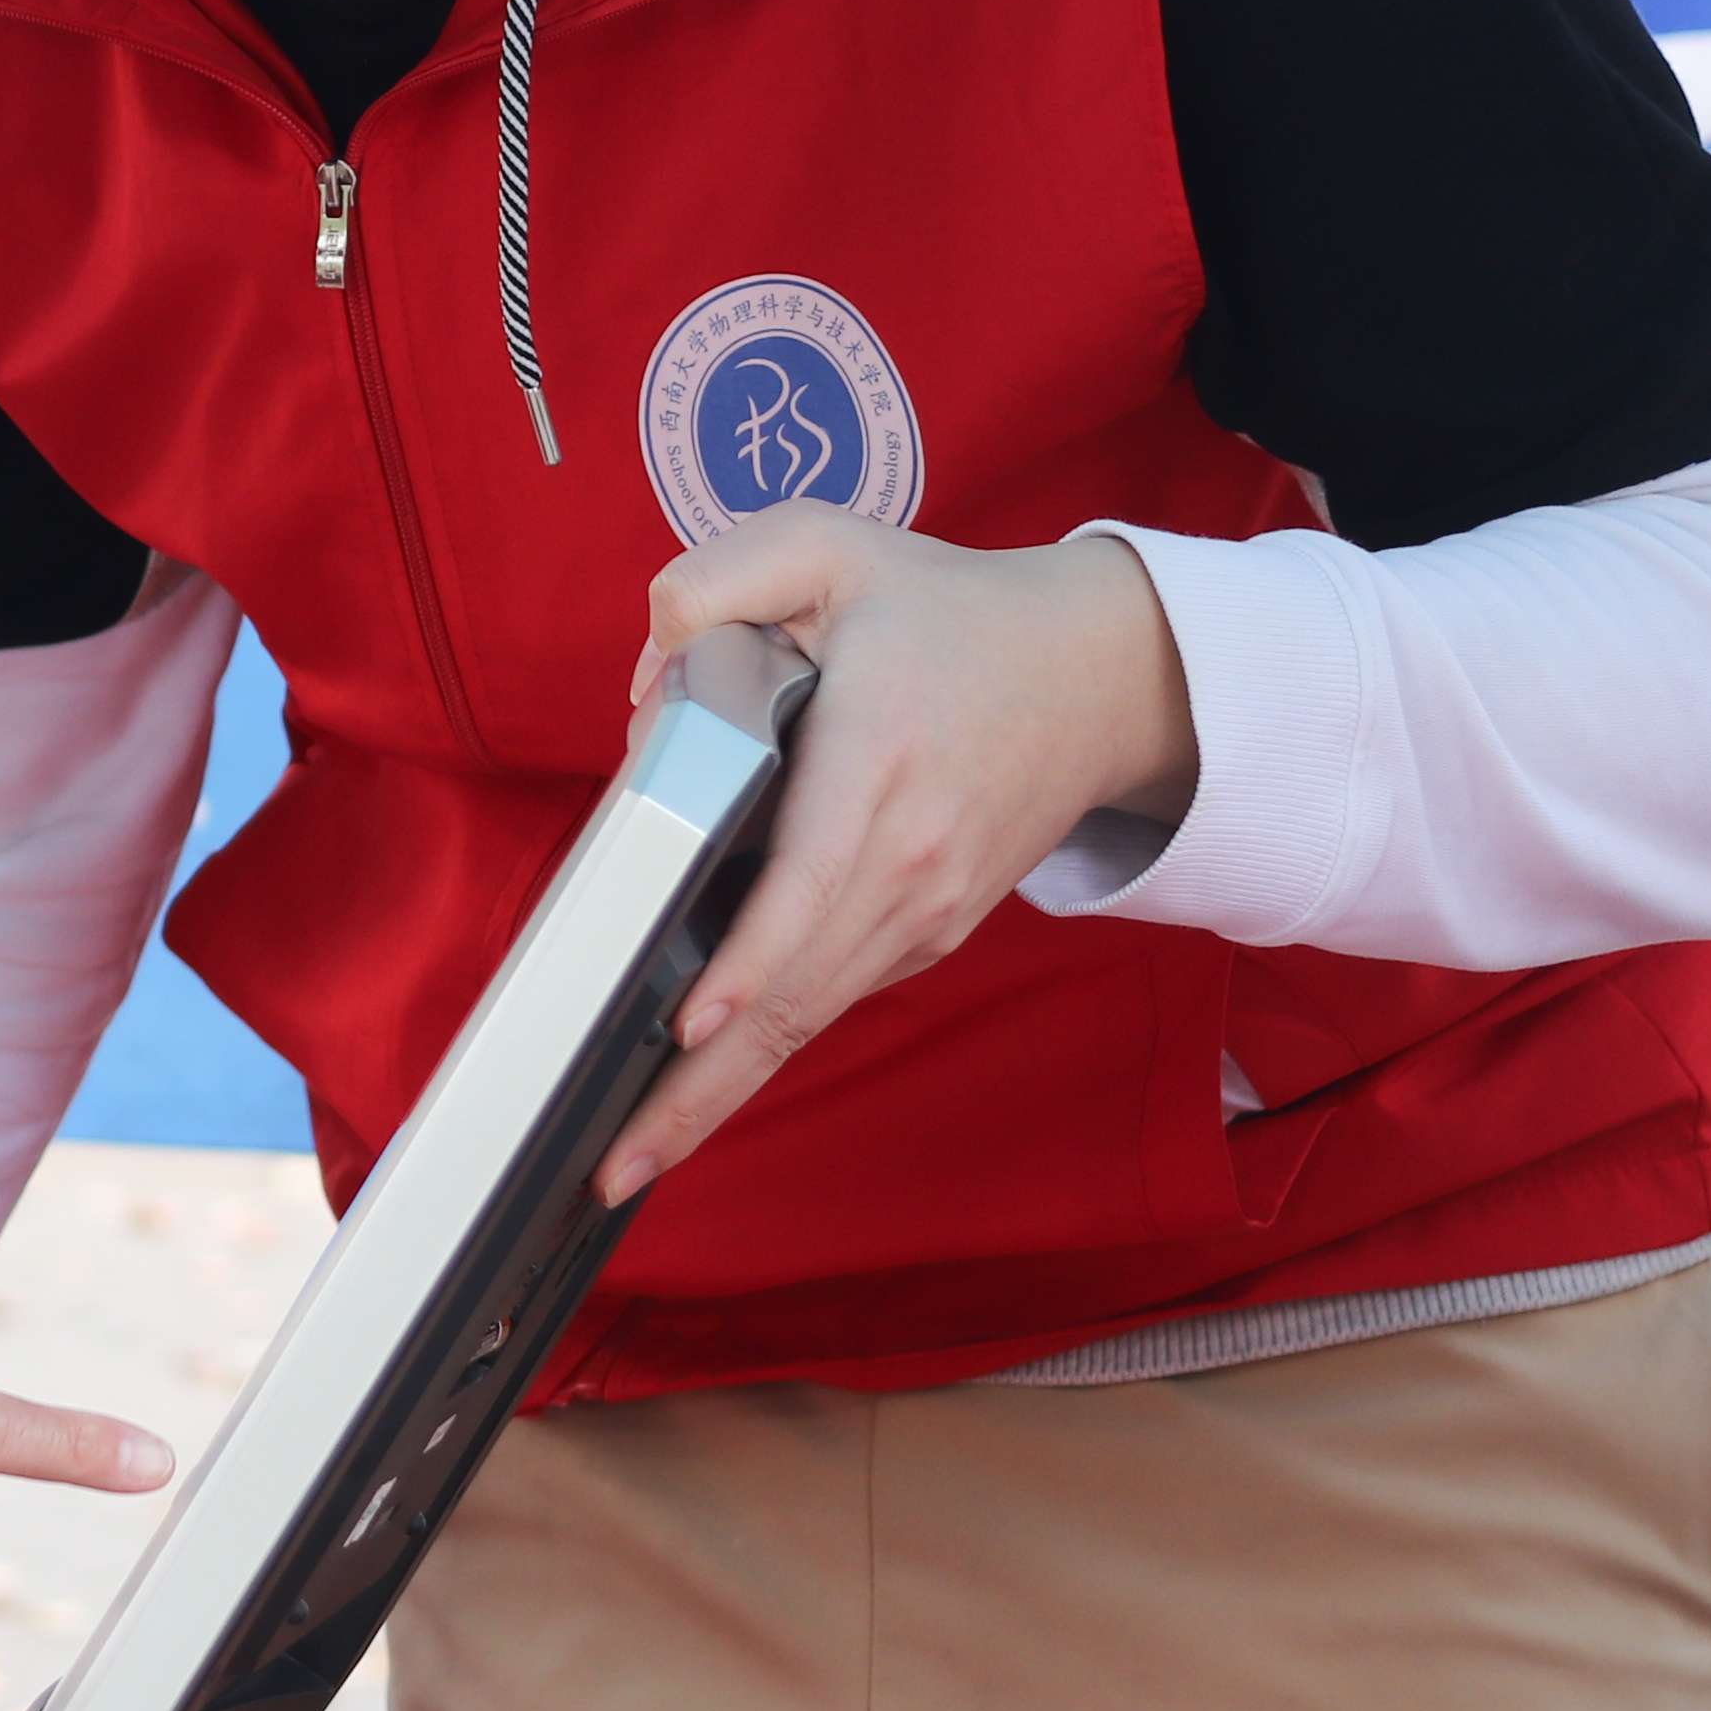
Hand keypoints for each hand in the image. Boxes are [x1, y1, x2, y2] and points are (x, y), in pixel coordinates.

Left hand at [600, 517, 1195, 1204]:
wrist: (1100, 674)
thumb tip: (642, 692)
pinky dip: (762, 1048)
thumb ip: (711, 585)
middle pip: (794, 993)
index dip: (748, 961)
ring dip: (720, 1094)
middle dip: (698, 1088)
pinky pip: (832, 997)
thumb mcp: (829, 546)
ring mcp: (924, 908)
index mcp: (877, 761)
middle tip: (609, 1164)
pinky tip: (692, 1090)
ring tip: (628, 1159)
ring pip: (809, 1017)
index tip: (684, 1019)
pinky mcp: (927, 929)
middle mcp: (907, 857)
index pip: (806, 881)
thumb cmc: (949, 610)